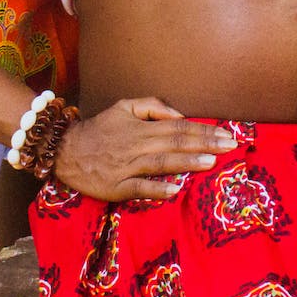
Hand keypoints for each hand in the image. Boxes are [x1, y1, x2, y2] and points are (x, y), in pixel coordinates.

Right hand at [53, 98, 237, 200]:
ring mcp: (127, 167)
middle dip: (204, 144)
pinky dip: (157, 188)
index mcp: (141, 127)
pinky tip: (175, 189)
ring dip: (186, 162)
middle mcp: (137, 145)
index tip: (226, 133)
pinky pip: (139, 188)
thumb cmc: (100, 128)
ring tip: (210, 161)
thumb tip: (179, 114)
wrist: (66, 150)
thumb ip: (152, 106)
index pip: (178, 127)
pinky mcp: (117, 187)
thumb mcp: (124, 106)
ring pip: (161, 163)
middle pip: (175, 143)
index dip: (203, 130)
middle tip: (230, 146)